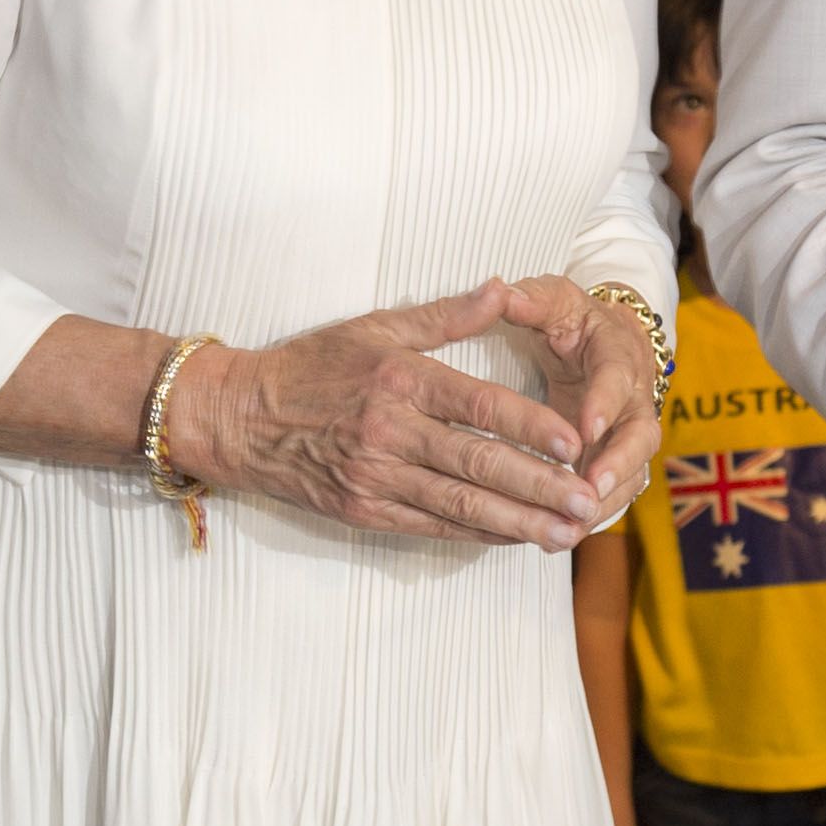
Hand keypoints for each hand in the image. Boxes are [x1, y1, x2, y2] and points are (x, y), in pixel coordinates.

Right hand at [169, 282, 609, 552]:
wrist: (237, 419)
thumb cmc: (310, 366)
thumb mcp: (375, 327)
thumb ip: (445, 315)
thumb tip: (503, 287)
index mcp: (400, 380)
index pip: (479, 407)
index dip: (531, 428)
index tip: (576, 444)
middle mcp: (391, 432)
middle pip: (478, 464)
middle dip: (540, 486)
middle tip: (588, 501)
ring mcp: (376, 478)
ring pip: (460, 505)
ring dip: (519, 523)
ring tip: (566, 533)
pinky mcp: (365, 511)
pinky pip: (433, 526)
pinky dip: (478, 534)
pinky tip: (516, 538)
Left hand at [500, 275, 661, 520]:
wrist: (609, 341)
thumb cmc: (574, 321)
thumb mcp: (555, 300)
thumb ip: (530, 299)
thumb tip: (500, 291)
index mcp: (617, 355)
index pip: (616, 379)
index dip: (604, 403)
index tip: (587, 426)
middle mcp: (633, 399)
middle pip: (640, 436)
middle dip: (618, 463)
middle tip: (592, 488)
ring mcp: (629, 435)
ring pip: (633, 473)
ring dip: (608, 501)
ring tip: (574, 526)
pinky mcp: (618, 461)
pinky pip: (615, 494)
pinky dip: (594, 516)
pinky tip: (562, 536)